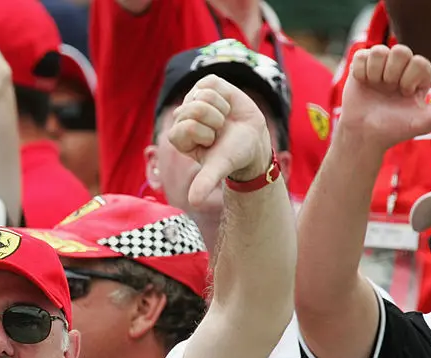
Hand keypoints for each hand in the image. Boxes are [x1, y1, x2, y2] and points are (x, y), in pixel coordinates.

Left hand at [167, 75, 272, 206]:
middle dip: (214, 120)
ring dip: (221, 108)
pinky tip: (226, 105)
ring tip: (224, 119)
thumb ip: (205, 182)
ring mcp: (193, 99)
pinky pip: (210, 82)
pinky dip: (224, 93)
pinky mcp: (205, 86)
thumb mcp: (218, 168)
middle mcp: (182, 117)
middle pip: (193, 108)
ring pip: (204, 95)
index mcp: (178, 137)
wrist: (252, 140)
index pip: (186, 125)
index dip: (205, 133)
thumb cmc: (233, 155)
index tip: (213, 142)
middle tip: (220, 131)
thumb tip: (194, 203)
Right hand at [337, 44, 430, 151]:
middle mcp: (401, 67)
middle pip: (400, 50)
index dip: (409, 79)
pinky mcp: (361, 65)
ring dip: (375, 73)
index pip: (419, 62)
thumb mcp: (420, 122)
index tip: (404, 94)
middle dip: (393, 74)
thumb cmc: (393, 128)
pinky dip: (361, 72)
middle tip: (388, 89)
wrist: (364, 135)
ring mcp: (381, 65)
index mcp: (418, 76)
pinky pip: (362, 55)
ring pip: (379, 51)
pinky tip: (364, 84)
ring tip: (375, 86)